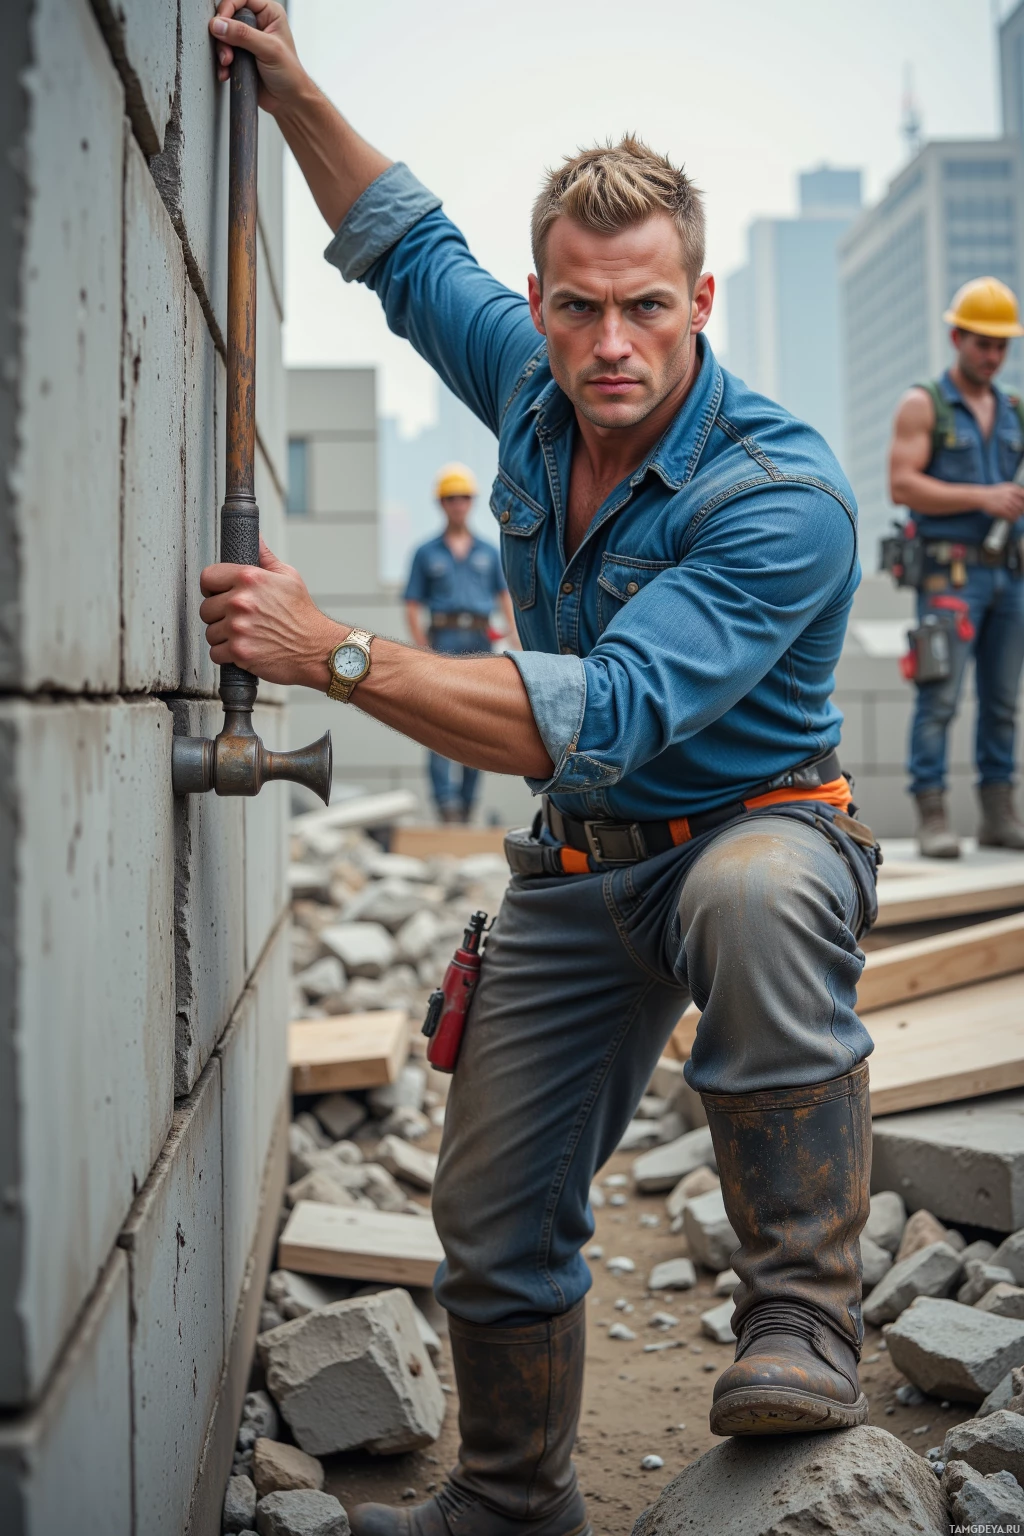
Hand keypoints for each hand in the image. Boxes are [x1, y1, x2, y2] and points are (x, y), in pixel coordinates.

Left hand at [200, 539, 341, 687]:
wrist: (317, 648)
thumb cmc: (303, 615)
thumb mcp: (288, 577)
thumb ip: (265, 557)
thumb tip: (255, 537)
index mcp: (249, 578)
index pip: (208, 577)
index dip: (212, 587)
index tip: (218, 595)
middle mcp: (241, 601)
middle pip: (206, 608)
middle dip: (219, 615)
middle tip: (239, 619)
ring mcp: (238, 628)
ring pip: (210, 632)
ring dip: (223, 636)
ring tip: (245, 635)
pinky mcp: (239, 652)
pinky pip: (215, 653)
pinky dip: (227, 655)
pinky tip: (244, 649)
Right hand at [209, 0, 308, 112]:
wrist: (289, 102)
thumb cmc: (290, 75)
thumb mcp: (269, 49)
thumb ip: (243, 35)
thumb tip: (219, 24)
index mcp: (269, 13)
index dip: (228, 7)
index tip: (220, 23)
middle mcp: (257, 23)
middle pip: (228, 16)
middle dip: (223, 34)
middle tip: (227, 50)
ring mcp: (248, 40)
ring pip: (223, 35)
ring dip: (221, 51)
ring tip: (228, 63)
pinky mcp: (241, 56)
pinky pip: (223, 53)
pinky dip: (222, 63)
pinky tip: (226, 71)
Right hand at [983, 482, 1023, 520]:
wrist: (982, 497)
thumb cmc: (995, 493)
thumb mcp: (1006, 487)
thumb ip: (1016, 490)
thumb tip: (1023, 494)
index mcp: (1012, 489)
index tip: (1022, 505)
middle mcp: (1010, 495)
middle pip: (1022, 505)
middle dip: (1022, 510)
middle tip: (1020, 512)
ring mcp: (1005, 503)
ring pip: (1018, 512)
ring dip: (1017, 515)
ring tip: (1015, 515)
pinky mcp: (1001, 510)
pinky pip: (1011, 516)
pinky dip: (1013, 519)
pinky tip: (1011, 518)